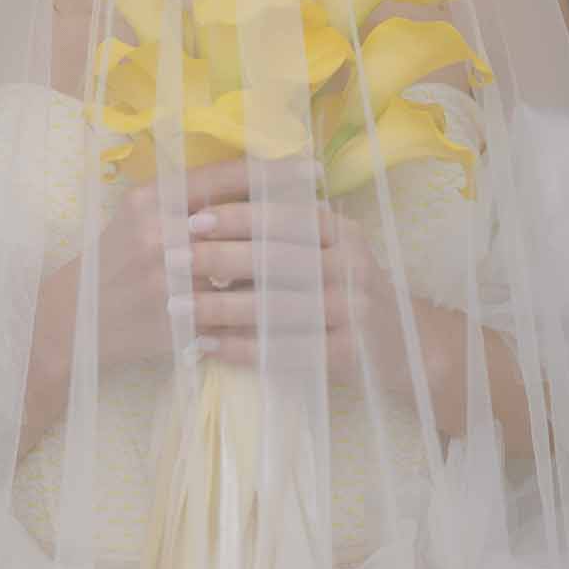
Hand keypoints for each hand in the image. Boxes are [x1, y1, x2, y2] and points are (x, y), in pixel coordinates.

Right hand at [94, 154, 328, 372]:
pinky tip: (296, 305)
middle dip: (291, 216)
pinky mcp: (174, 324)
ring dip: (287, 264)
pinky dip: (264, 310)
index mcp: (150, 200)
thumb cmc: (112, 259)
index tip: (312, 167)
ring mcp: (167, 283)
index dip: (272, 171)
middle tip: (331, 211)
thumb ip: (185, 197)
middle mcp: (158, 236)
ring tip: (323, 256)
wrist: (70, 320)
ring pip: (244, 270)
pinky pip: (232, 316)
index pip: (223, 177)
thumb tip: (252, 180)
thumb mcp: (139, 215)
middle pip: (243, 221)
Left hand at [153, 157, 406, 387]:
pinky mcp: (349, 353)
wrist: (398, 342)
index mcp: (342, 232)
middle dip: (219, 257)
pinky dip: (242, 348)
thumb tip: (201, 220)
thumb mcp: (321, 252)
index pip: (286, 215)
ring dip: (221, 308)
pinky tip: (207, 345)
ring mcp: (355, 312)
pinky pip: (287, 350)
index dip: (239, 216)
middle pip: (278, 258)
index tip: (193, 218)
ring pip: (278, 306)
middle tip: (170, 260)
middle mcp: (354, 266)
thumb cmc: (336, 290)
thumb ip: (277, 236)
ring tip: (177, 307)